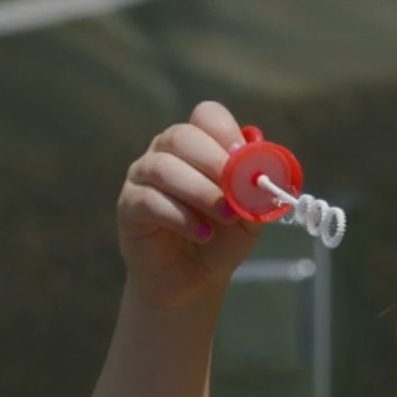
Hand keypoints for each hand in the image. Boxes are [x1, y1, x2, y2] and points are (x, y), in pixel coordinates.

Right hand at [117, 100, 262, 310]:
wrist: (194, 280)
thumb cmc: (222, 239)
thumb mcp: (251, 215)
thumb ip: (259, 192)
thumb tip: (267, 171)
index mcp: (198, 144)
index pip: (206, 116)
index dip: (226, 133)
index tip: (244, 159)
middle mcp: (165, 152)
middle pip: (181, 136)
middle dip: (213, 162)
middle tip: (235, 191)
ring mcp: (142, 177)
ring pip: (163, 167)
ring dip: (200, 191)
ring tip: (225, 217)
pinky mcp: (129, 206)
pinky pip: (149, 201)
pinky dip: (181, 217)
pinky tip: (202, 234)